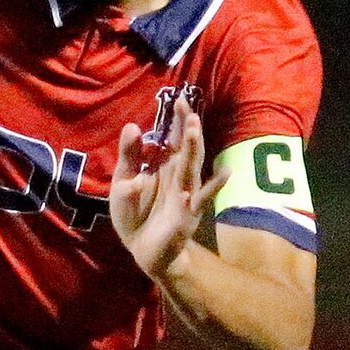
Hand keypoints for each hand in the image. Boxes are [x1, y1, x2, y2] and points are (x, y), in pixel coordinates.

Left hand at [109, 99, 210, 280]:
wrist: (142, 250)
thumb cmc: (136, 214)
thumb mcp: (124, 183)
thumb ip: (130, 157)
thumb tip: (133, 126)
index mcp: (165, 167)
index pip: (174, 138)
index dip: (177, 120)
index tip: (179, 99)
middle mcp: (179, 176)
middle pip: (187, 148)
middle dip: (187, 129)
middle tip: (187, 109)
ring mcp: (186, 194)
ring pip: (192, 168)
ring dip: (194, 149)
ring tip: (194, 131)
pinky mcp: (188, 213)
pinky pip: (203, 198)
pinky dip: (213, 186)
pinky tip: (226, 172)